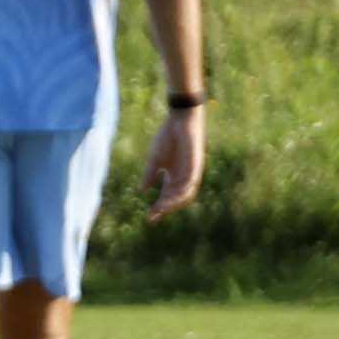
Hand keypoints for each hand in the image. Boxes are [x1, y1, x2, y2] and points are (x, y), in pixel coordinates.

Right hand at [142, 99, 206, 217]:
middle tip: (154, 215)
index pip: (167, 197)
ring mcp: (191, 172)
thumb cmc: (168, 137)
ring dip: (174, 203)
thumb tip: (141, 191)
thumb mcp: (155, 159)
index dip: (159, 208)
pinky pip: (192, 182)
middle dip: (166, 208)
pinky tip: (175, 196)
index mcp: (174, 177)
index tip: (149, 218)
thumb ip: (150, 174)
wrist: (180, 120)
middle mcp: (184, 178)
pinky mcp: (196, 165)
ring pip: (186, 194)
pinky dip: (184, 190)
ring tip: (162, 208)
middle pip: (176, 199)